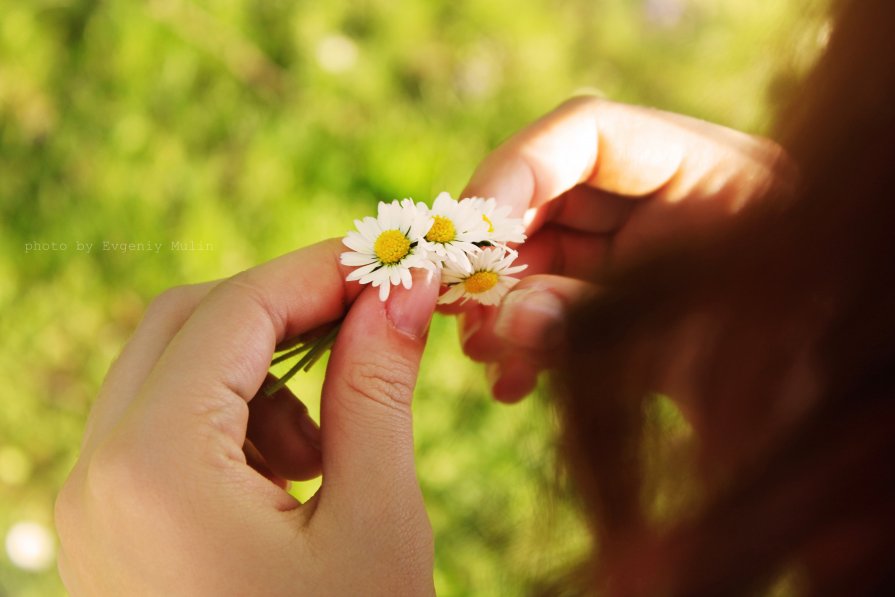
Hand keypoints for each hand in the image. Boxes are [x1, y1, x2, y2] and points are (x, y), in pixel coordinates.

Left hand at [55, 239, 438, 595]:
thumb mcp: (376, 520)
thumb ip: (378, 388)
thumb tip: (401, 289)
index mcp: (155, 466)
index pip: (236, 309)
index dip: (319, 270)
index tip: (388, 260)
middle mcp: (97, 473)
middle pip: (186, 322)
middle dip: (284, 310)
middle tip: (368, 324)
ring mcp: (92, 504)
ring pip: (171, 369)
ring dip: (259, 369)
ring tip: (325, 445)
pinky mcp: (109, 527)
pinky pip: (162, 426)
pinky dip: (233, 418)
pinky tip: (289, 477)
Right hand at [457, 96, 793, 401]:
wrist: (794, 431)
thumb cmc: (772, 378)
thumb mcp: (686, 342)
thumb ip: (590, 325)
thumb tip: (495, 321)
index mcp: (707, 171)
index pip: (588, 130)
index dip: (514, 173)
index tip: (468, 236)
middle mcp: (663, 196)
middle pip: (547, 191)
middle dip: (495, 252)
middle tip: (461, 308)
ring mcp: (636, 245)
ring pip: (535, 249)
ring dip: (498, 302)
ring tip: (483, 353)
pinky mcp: (615, 294)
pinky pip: (548, 297)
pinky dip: (519, 336)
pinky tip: (511, 383)